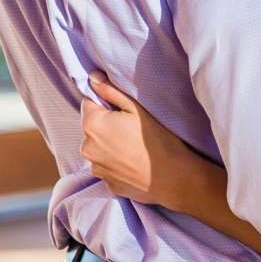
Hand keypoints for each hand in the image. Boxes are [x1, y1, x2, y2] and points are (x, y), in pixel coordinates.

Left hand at [80, 75, 194, 202]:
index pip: (89, 103)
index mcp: (92, 124)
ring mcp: (95, 168)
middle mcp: (86, 147)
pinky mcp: (106, 183)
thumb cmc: (158, 140)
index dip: (106, 104)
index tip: (123, 113)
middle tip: (131, 131)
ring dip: (109, 146)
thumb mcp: (136, 108)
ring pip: (98, 148)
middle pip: (92, 127)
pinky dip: (116, 164)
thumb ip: (110, 91)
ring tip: (134, 149)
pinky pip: (107, 166)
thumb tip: (93, 78)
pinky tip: (134, 163)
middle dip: (106, 126)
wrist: (173, 177)